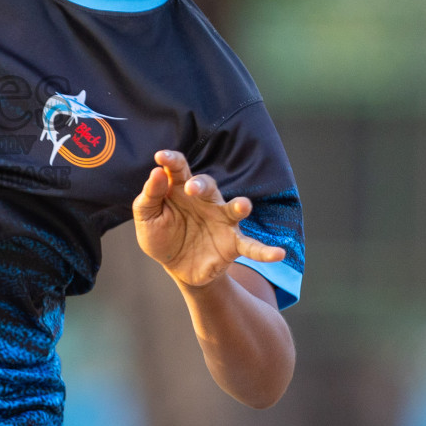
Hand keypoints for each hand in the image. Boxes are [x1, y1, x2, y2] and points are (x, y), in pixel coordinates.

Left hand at [131, 149, 284, 288]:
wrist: (177, 268)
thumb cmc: (161, 236)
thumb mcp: (147, 218)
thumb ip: (149, 196)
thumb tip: (156, 171)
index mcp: (181, 189)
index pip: (179, 169)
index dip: (171, 160)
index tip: (161, 156)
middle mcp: (205, 201)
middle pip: (207, 184)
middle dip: (202, 184)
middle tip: (192, 188)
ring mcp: (222, 220)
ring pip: (234, 208)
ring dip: (240, 206)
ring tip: (244, 206)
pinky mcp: (233, 243)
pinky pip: (252, 245)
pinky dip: (265, 250)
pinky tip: (279, 253)